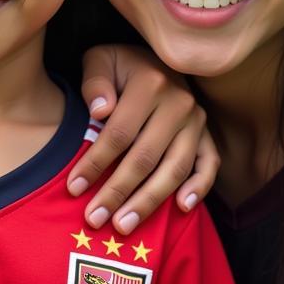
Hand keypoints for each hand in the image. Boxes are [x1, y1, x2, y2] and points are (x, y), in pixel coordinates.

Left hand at [67, 44, 218, 233]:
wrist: (155, 58)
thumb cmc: (120, 65)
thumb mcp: (100, 60)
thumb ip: (95, 82)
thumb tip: (100, 112)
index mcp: (150, 83)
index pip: (119, 133)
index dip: (96, 163)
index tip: (74, 187)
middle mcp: (179, 103)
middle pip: (145, 157)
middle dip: (117, 192)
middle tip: (95, 218)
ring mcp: (197, 121)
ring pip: (174, 169)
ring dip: (149, 201)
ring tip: (123, 224)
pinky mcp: (208, 135)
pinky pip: (209, 165)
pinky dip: (198, 187)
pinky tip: (180, 208)